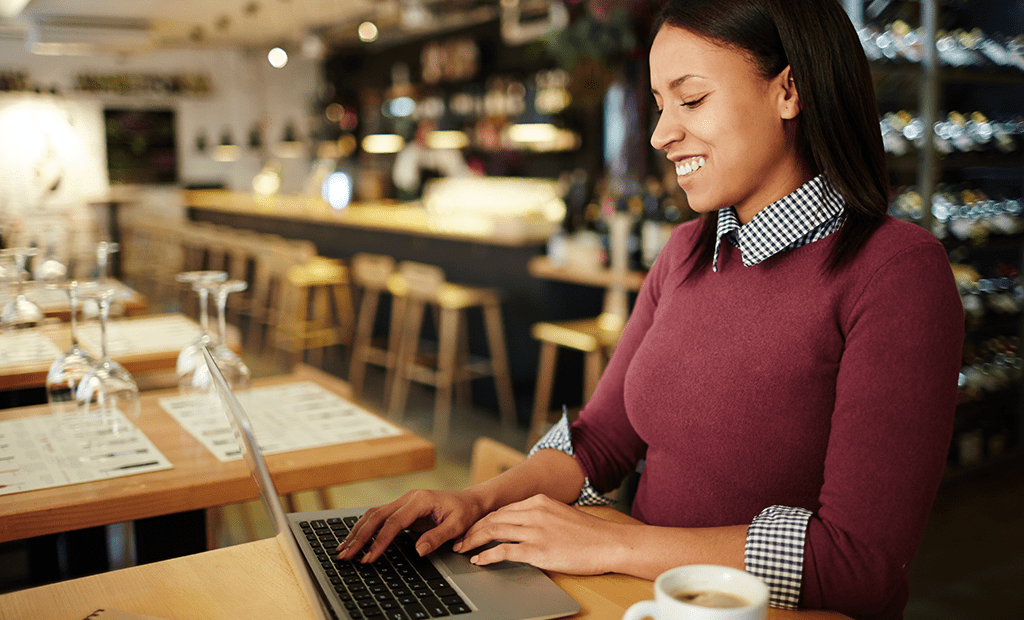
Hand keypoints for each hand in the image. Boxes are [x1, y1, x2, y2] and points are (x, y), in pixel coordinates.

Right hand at [336, 489, 486, 562]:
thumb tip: (418, 551)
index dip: (379, 541)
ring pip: (373, 515)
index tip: (369, 557)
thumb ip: (437, 537)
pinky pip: (379, 517)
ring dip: (357, 531)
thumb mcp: (457, 526)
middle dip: (359, 537)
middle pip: (376, 516)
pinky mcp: (402, 508)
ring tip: (343, 549)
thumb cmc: (465, 512)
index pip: (393, 523)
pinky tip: (355, 538)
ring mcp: (403, 501)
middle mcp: (408, 498)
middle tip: (345, 555)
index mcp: (420, 500)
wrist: (471, 500)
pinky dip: (365, 528)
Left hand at [452, 494, 626, 574]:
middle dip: (473, 530)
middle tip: (460, 540)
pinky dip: (487, 555)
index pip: (503, 510)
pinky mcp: (538, 550)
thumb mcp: (562, 515)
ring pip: (494, 532)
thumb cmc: (590, 534)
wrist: (610, 543)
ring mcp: (535, 530)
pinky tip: (479, 560)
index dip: (484, 520)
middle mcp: (535, 512)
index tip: (473, 528)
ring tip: (462, 549)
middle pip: (494, 518)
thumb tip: (525, 527)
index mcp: (540, 501)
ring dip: (474, 541)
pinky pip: (503, 551)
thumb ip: (542, 517)